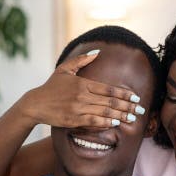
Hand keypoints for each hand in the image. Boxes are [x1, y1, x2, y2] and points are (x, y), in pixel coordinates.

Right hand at [20, 51, 145, 128]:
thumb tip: (97, 52)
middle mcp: (82, 96)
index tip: (136, 98)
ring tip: (132, 118)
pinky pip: (93, 122)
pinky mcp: (73, 120)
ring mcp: (78, 109)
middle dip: (128, 106)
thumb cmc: (51, 86)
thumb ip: (81, 60)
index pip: (109, 89)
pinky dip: (105, 123)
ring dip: (120, 116)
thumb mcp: (64, 69)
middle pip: (110, 102)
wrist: (35, 104)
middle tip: (140, 110)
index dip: (124, 94)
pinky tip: (115, 123)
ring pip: (104, 112)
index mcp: (83, 83)